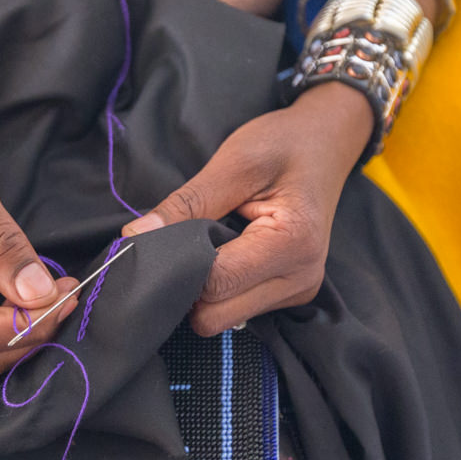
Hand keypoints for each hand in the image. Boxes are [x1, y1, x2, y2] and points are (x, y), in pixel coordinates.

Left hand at [122, 82, 373, 334]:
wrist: (326, 141)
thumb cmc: (283, 144)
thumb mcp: (232, 164)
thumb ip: (184, 205)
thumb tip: (134, 237)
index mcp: (293, 245)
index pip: (213, 283)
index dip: (174, 264)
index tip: (155, 237)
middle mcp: (299, 280)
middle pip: (214, 315)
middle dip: (186, 283)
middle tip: (179, 239)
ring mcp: (297, 292)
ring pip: (221, 318)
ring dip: (201, 287)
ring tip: (206, 241)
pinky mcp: (287, 294)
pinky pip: (234, 309)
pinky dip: (217, 288)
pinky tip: (221, 252)